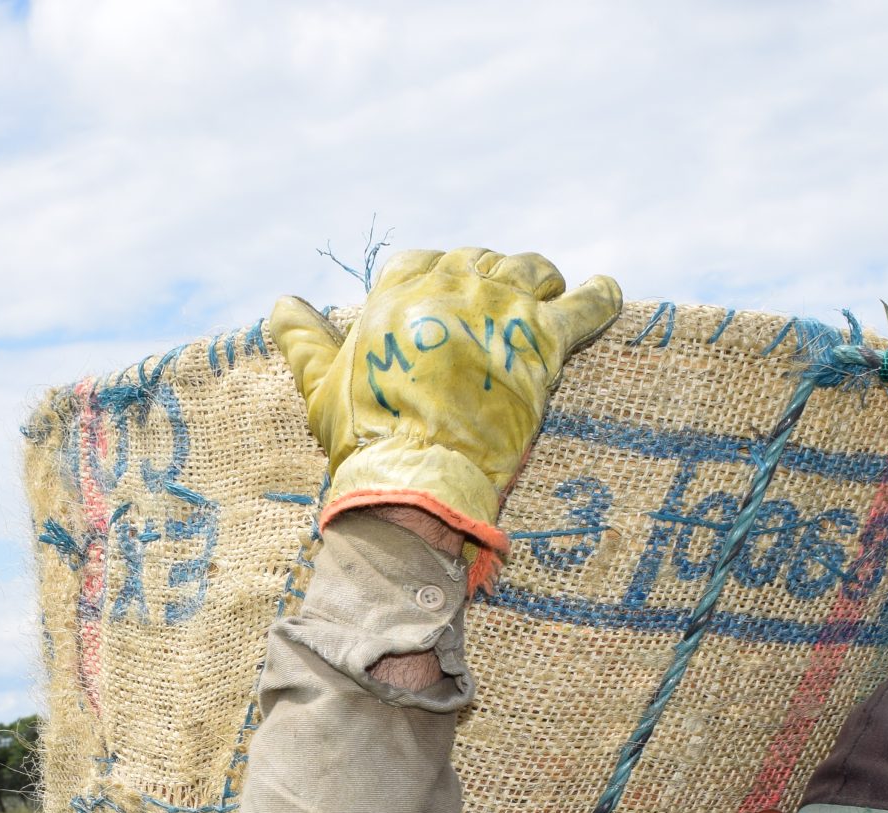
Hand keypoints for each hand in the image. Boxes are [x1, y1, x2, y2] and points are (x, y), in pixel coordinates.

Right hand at [271, 247, 620, 591]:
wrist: (414, 477)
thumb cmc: (364, 438)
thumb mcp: (320, 385)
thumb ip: (304, 338)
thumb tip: (280, 304)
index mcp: (397, 293)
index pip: (426, 260)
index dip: (439, 275)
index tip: (446, 295)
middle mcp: (451, 287)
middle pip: (482, 261)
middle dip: (491, 278)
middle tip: (499, 306)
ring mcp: (500, 310)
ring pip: (533, 271)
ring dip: (539, 280)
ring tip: (545, 297)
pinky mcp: (542, 343)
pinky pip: (584, 306)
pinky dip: (599, 297)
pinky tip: (607, 292)